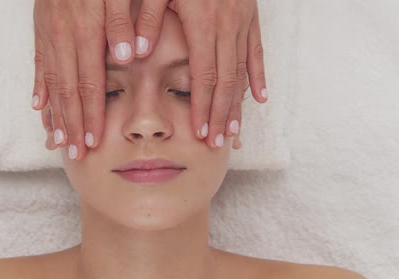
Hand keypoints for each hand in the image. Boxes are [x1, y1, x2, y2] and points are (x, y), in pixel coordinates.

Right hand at [32, 0, 139, 159]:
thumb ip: (122, 20)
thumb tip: (129, 56)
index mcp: (86, 29)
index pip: (90, 82)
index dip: (92, 114)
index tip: (93, 142)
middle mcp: (63, 36)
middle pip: (68, 90)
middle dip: (72, 124)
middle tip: (74, 153)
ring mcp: (48, 33)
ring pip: (51, 81)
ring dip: (55, 113)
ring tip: (56, 140)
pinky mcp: (40, 28)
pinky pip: (39, 63)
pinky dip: (39, 87)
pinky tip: (38, 106)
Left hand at [137, 0, 267, 148]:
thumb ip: (147, 18)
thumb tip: (136, 52)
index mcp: (202, 21)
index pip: (203, 75)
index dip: (201, 106)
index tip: (199, 132)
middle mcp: (226, 24)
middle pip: (225, 80)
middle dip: (220, 115)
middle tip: (215, 143)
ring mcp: (242, 20)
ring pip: (242, 71)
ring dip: (238, 104)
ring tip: (234, 131)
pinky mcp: (251, 14)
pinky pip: (257, 51)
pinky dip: (259, 77)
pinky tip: (261, 99)